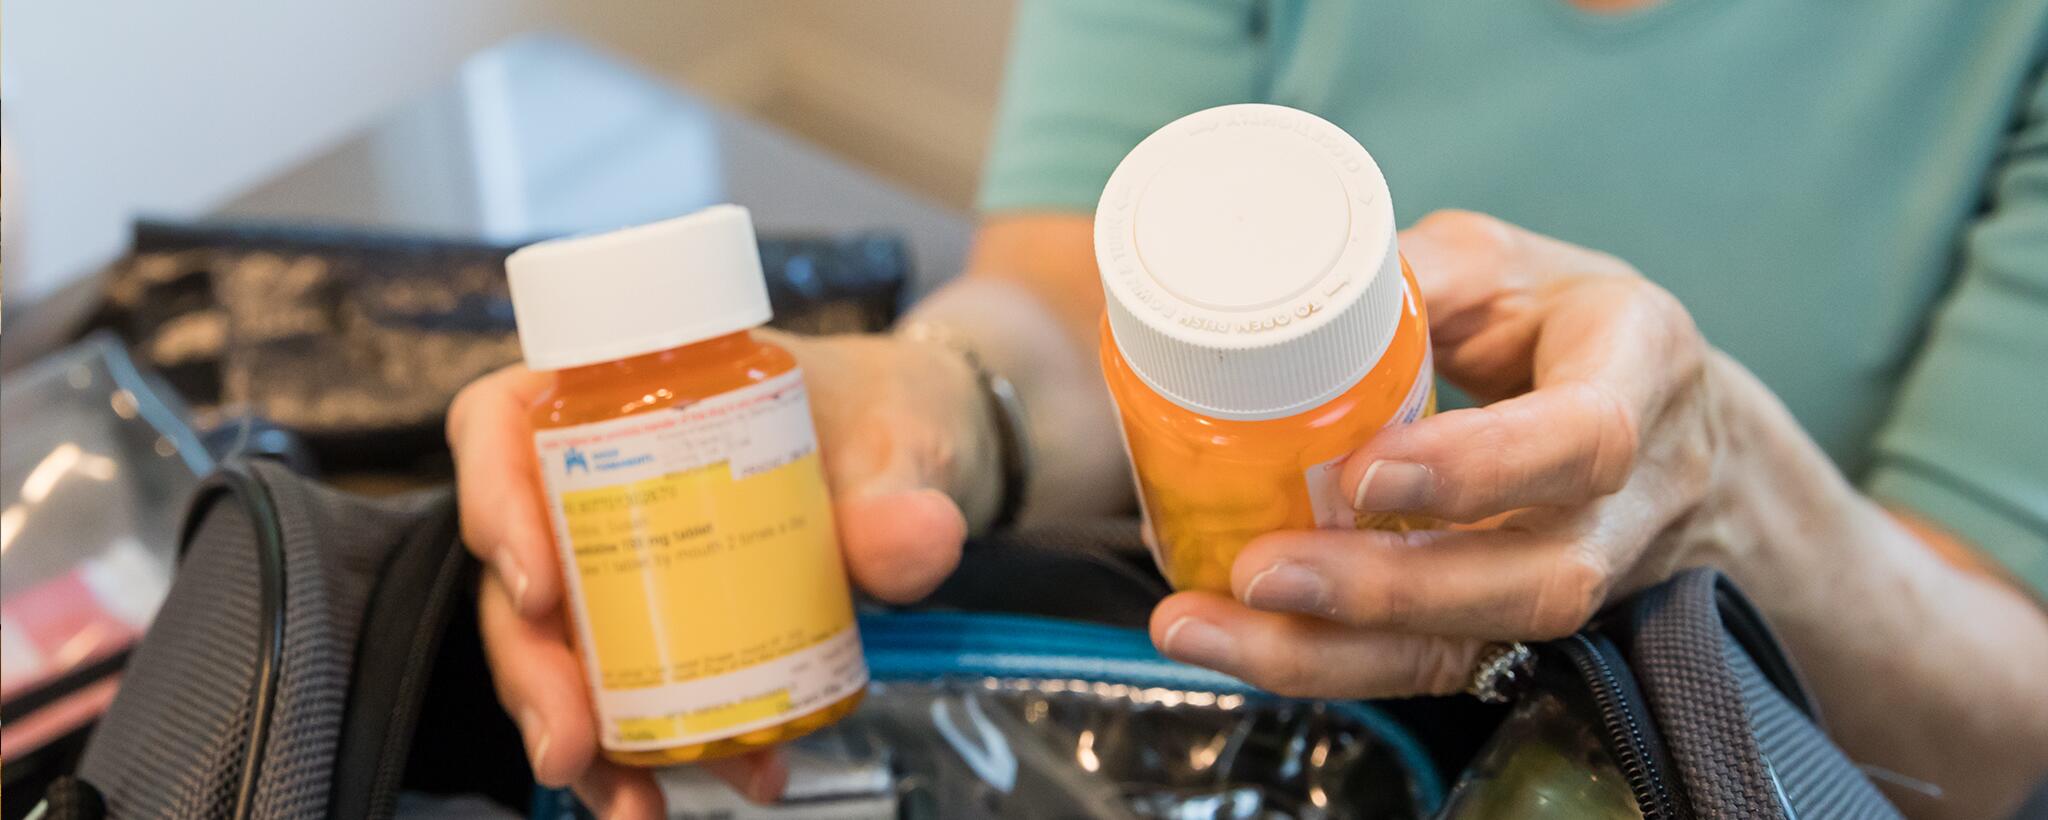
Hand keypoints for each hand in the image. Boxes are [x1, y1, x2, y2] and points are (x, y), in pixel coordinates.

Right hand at [448, 330, 991, 815]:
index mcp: (613, 397)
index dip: (490, 501)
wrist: (919, 461)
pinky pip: (636, 693)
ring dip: (586, 734)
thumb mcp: (896, 435)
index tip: (537, 585)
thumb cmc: (879, 415)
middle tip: (569, 741)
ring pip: (561, 650)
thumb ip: (901, 484)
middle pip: (514, 569)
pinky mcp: (663, 628)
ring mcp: (621, 564)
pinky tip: (735, 777)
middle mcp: (592, 482)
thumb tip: (919, 535)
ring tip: (633, 803)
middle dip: (531, 670)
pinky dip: (668, 750)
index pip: (499, 424)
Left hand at [1150, 210, 1727, 697]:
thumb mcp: (1503, 266)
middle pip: (1533, 579)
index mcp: (1641, 369)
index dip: (1477, 466)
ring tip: (1205, 626)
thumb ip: (1409, 274)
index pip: (1583, 437)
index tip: (1363, 474)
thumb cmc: (1567, 325)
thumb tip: (1277, 291)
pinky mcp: (1519, 629)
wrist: (1668, 422)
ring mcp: (1586, 579)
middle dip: (1387, 589)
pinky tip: (1231, 642)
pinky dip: (1325, 661)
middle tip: (1259, 572)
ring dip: (1329, 652)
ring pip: (1475, 645)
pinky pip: (1431, 665)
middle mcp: (1631, 498)